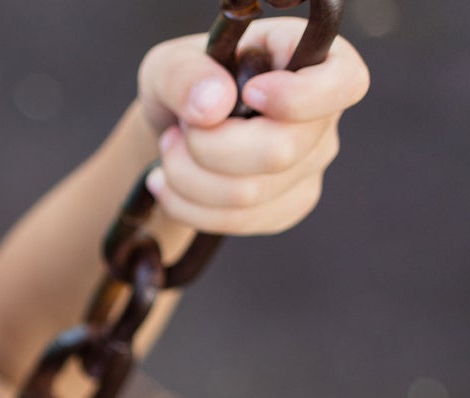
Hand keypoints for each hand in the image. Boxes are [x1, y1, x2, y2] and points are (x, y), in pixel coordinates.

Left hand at [135, 17, 368, 235]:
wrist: (177, 130)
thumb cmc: (184, 85)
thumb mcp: (169, 63)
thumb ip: (185, 74)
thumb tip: (214, 105)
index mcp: (315, 62)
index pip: (345, 84)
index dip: (299, 97)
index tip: (250, 93)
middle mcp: (324, 117)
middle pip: (281, 151)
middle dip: (208, 146)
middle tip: (179, 128)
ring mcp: (311, 165)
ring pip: (249, 194)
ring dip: (187, 176)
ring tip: (170, 149)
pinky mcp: (288, 205)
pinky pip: (237, 221)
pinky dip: (187, 206)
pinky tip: (167, 183)